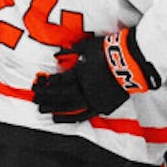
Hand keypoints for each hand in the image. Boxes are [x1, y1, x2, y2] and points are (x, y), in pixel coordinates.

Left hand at [31, 28, 160, 121]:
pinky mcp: (103, 106)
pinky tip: (62, 120)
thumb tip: (56, 54)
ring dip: (55, 109)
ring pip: (70, 106)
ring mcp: (93, 98)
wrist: (132, 61)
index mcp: (80, 72)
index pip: (59, 80)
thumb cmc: (111, 50)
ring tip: (43, 111)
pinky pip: (85, 114)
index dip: (47, 83)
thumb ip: (73, 50)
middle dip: (46, 97)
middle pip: (61, 94)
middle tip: (34, 100)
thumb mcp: (89, 46)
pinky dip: (72, 118)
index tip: (37, 85)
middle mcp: (84, 87)